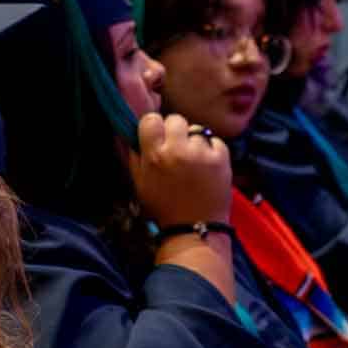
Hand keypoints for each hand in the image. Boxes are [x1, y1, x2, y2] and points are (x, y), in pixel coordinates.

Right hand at [128, 114, 232, 228]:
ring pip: (197, 130)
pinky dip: (212, 150)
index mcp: (154, 155)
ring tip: (193, 160)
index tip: (157, 136)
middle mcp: (178, 150)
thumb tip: (125, 132)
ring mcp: (201, 153)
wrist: (195, 228)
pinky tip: (207, 165)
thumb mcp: (140, 183)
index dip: (153, 127)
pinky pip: (215, 141)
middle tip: (176, 148)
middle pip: (175, 119)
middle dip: (175, 131)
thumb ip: (132, 155)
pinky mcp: (221, 158)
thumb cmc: (163, 208)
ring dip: (194, 141)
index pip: (151, 119)